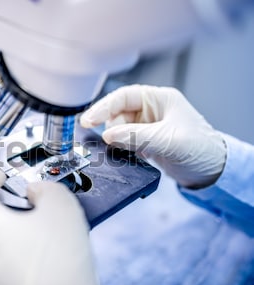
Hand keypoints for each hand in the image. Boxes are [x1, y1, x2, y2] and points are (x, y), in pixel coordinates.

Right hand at [80, 85, 225, 188]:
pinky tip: (126, 155)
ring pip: (117, 129)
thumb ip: (136, 136)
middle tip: (104, 141)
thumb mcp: (168, 140)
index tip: (88, 120)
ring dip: (116, 140)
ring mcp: (146, 126)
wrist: (212, 171)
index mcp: (158, 99)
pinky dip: (120, 149)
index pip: (123, 97)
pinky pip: (123, 142)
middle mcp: (150, 110)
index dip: (103, 107)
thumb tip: (107, 135)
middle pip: (116, 114)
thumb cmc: (201, 149)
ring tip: (125, 151)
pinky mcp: (144, 141)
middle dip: (110, 128)